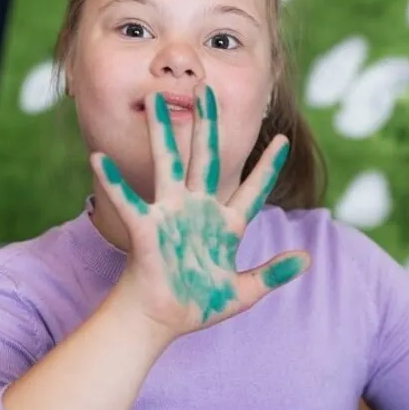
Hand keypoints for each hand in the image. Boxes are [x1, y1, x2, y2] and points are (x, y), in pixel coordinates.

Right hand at [90, 85, 310, 337]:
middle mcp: (198, 210)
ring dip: (162, 132)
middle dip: (207, 124)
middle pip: (206, 159)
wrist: (161, 320)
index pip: (253, 190)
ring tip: (154, 99)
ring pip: (168, 164)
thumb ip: (274, 273)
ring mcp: (172, 215)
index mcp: (226, 225)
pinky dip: (115, 181)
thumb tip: (308, 258)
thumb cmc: (197, 305)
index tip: (283, 140)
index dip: (268, 167)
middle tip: (206, 90)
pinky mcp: (147, 228)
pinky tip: (100, 158)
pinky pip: (129, 201)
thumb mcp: (243, 292)